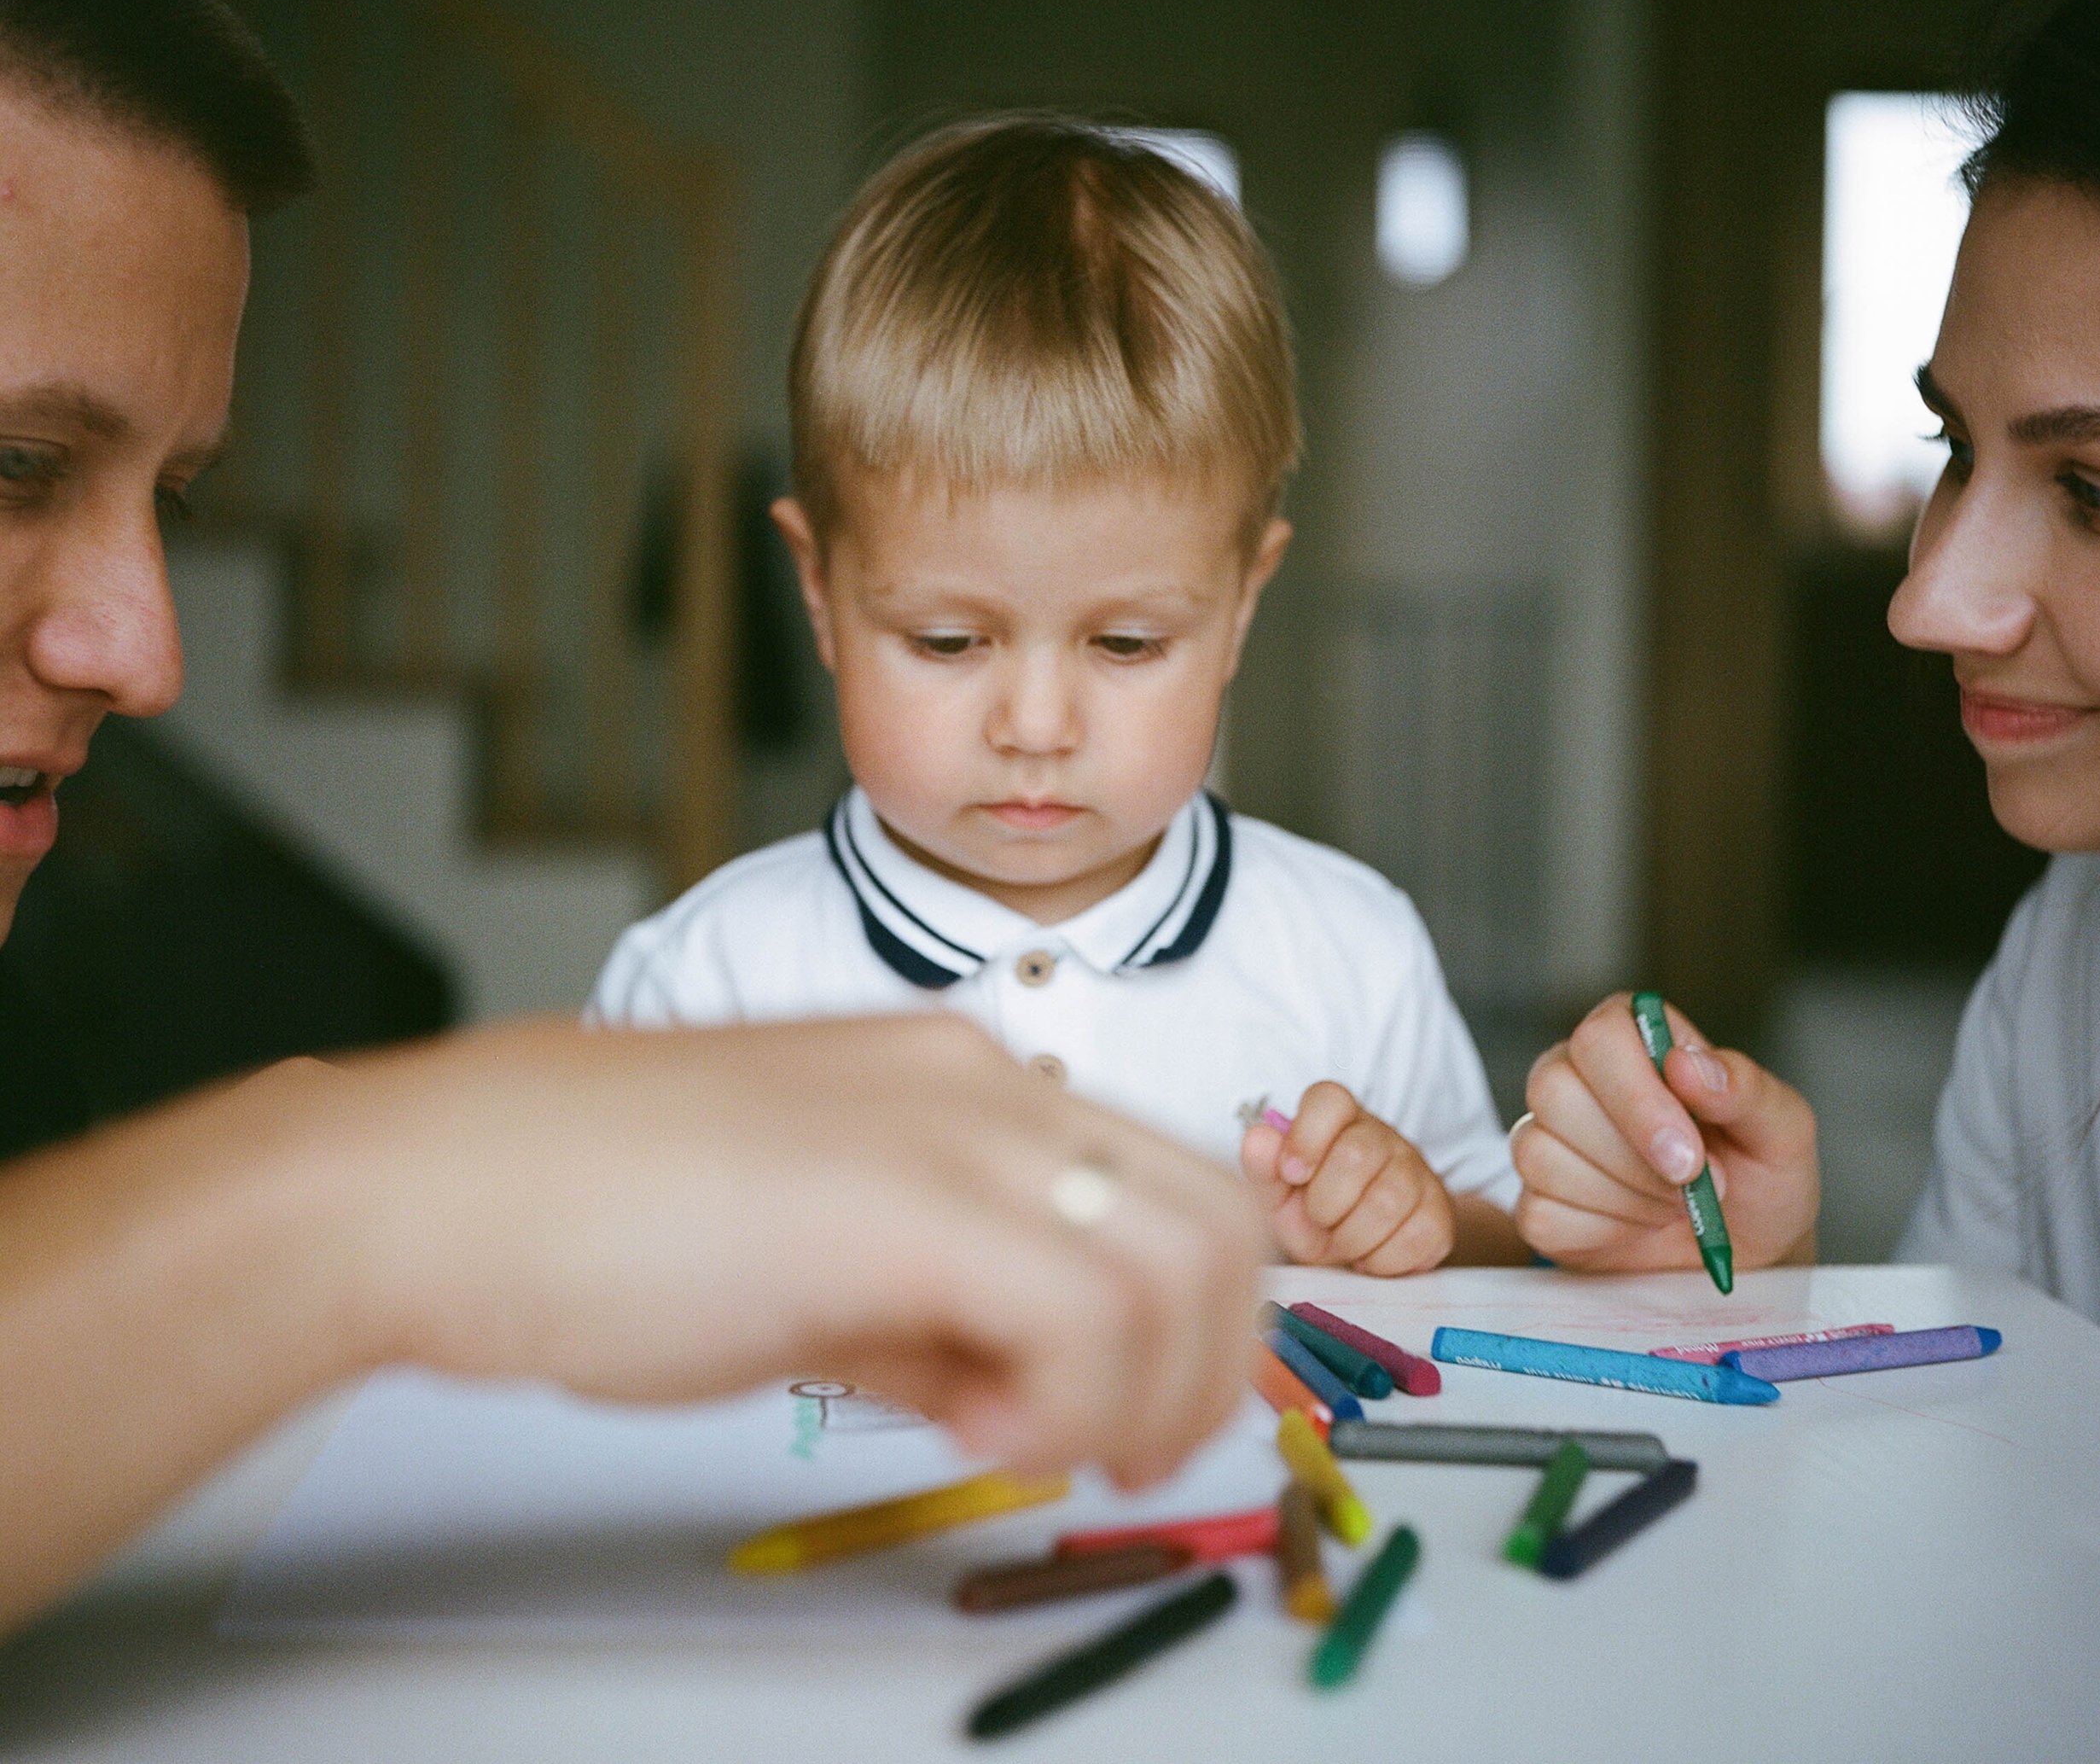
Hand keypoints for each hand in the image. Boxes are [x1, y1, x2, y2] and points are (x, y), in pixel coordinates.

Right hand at [351, 1013, 1261, 1490]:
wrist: (450, 1186)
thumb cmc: (597, 1218)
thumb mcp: (810, 1260)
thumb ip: (930, 1310)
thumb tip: (1014, 1387)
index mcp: (960, 1079)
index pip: (1174, 1183)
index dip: (1193, 1320)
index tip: (1128, 1413)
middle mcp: (979, 1080)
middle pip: (1217, 1220)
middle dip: (1204, 1366)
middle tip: (1114, 1452)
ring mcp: (947, 1125)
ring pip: (1183, 1260)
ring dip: (1138, 1388)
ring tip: (1017, 1438)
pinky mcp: (900, 1197)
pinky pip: (1084, 1308)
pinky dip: (1065, 1401)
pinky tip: (966, 1429)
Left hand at [1238, 1080, 1453, 1273]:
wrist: (1361, 1249)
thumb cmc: (1314, 1211)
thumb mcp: (1279, 1192)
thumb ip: (1263, 1165)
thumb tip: (1259, 1137)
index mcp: (1338, 1118)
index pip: (1329, 1099)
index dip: (1306, 1137)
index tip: (1292, 1174)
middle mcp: (1381, 1136)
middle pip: (1357, 1155)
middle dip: (1326, 1202)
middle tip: (1319, 1219)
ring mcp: (1417, 1171)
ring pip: (1388, 1199)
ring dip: (1353, 1236)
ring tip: (1342, 1239)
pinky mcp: (1440, 1212)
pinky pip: (1416, 1236)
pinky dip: (1383, 1259)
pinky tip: (1371, 1255)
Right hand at [1511, 993, 1818, 1272]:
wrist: (1747, 1250)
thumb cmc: (1761, 1175)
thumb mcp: (1783, 1130)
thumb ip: (1746, 1089)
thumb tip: (1687, 1066)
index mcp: (1634, 1038)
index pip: (1599, 1035)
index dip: (1635, 1094)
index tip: (1688, 1152)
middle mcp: (1578, 1075)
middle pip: (1554, 1089)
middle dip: (1630, 1156)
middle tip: (1690, 1188)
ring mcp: (1549, 1136)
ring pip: (1541, 1153)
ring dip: (1625, 1198)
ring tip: (1674, 1206)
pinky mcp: (1538, 1199)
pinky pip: (1540, 1214)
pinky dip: (1601, 1233)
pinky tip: (1638, 1226)